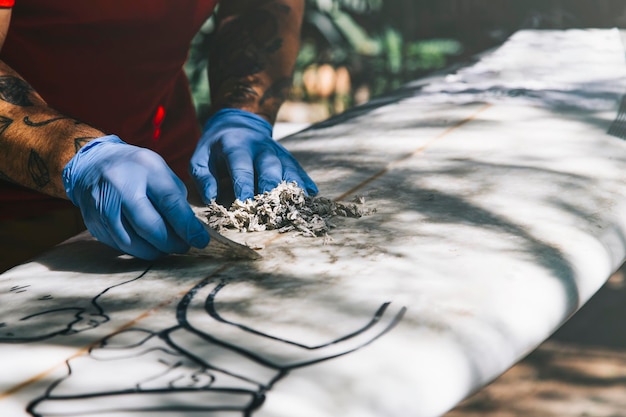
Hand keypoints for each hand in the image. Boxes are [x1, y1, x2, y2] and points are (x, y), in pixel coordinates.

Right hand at [63, 135, 209, 259]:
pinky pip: (119, 245)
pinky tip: (147, 245)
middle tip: (184, 247)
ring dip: (155, 251)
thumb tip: (189, 229)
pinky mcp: (93, 222)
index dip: (187, 227)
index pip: (170, 203)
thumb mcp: (159, 170)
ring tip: (166, 248)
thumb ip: (175, 196)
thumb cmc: (135, 169)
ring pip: (133, 242)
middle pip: (150, 227)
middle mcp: (120, 186)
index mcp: (145, 169)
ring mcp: (102, 205)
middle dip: (172, 243)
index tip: (201, 241)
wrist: (93, 163)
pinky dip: (137, 250)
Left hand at [189, 108, 317, 203]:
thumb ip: (203, 178)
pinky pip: (298, 170)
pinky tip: (311, 195)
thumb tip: (212, 199)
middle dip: (271, 188)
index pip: (241, 165)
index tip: (244, 203)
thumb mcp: (200, 158)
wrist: (238, 123)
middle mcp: (260, 146)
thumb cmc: (215, 148)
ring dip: (292, 188)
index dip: (243, 184)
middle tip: (270, 210)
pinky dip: (305, 182)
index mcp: (235, 144)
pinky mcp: (287, 157)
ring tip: (295, 207)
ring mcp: (277, 151)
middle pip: (270, 166)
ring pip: (288, 168)